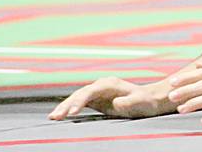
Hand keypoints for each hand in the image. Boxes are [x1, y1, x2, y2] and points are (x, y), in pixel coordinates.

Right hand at [48, 77, 172, 120]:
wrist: (149, 100)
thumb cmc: (145, 101)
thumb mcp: (139, 102)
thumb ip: (128, 102)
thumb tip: (115, 103)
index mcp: (110, 83)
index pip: (90, 91)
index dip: (80, 101)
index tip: (72, 112)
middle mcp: (101, 85)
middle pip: (80, 93)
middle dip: (67, 104)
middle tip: (56, 116)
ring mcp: (98, 91)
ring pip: (77, 98)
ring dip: (65, 107)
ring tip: (52, 117)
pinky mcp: (96, 99)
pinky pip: (80, 103)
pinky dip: (69, 108)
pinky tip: (59, 115)